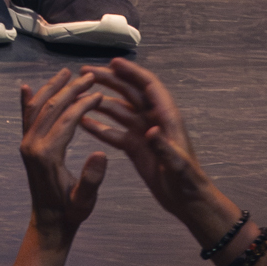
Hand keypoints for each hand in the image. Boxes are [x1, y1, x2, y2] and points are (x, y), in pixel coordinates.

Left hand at [18, 71, 110, 249]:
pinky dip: (27, 101)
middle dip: (71, 89)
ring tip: (66, 72)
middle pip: (52, 107)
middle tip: (88, 76)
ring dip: (52, 88)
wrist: (49, 224)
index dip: (84, 103)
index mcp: (47, 154)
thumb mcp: (85, 200)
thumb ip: (91, 179)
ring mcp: (27, 143)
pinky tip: (26, 87)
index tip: (99, 93)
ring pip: (37, 107)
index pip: (67, 118)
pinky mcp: (26, 146)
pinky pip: (26, 118)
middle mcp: (32, 144)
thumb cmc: (71, 212)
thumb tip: (101, 153)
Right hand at [79, 57, 206, 215]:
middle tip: (85, 73)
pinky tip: (82, 123)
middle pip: (129, 92)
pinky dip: (99, 127)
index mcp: (167, 117)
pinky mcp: (134, 148)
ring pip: (119, 110)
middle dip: (109, 80)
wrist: (187, 202)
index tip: (112, 62)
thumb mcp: (179, 166)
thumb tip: (151, 130)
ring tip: (78, 95)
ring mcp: (142, 132)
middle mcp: (153, 119)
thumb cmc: (188, 182)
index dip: (132, 72)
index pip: (149, 86)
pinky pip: (114, 133)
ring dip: (100, 101)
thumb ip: (165, 148)